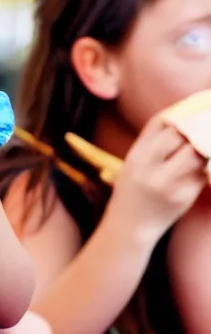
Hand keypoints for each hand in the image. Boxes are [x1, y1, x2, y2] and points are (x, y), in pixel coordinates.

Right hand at [107, 114, 208, 242]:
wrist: (129, 226)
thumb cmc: (132, 192)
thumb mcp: (132, 163)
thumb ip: (151, 144)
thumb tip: (180, 121)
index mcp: (136, 154)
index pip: (159, 122)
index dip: (179, 111)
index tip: (193, 107)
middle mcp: (149, 166)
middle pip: (179, 134)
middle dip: (196, 126)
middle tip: (206, 123)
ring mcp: (167, 182)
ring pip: (195, 153)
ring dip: (205, 145)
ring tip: (206, 144)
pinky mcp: (183, 196)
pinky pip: (202, 174)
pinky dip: (207, 165)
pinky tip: (207, 162)